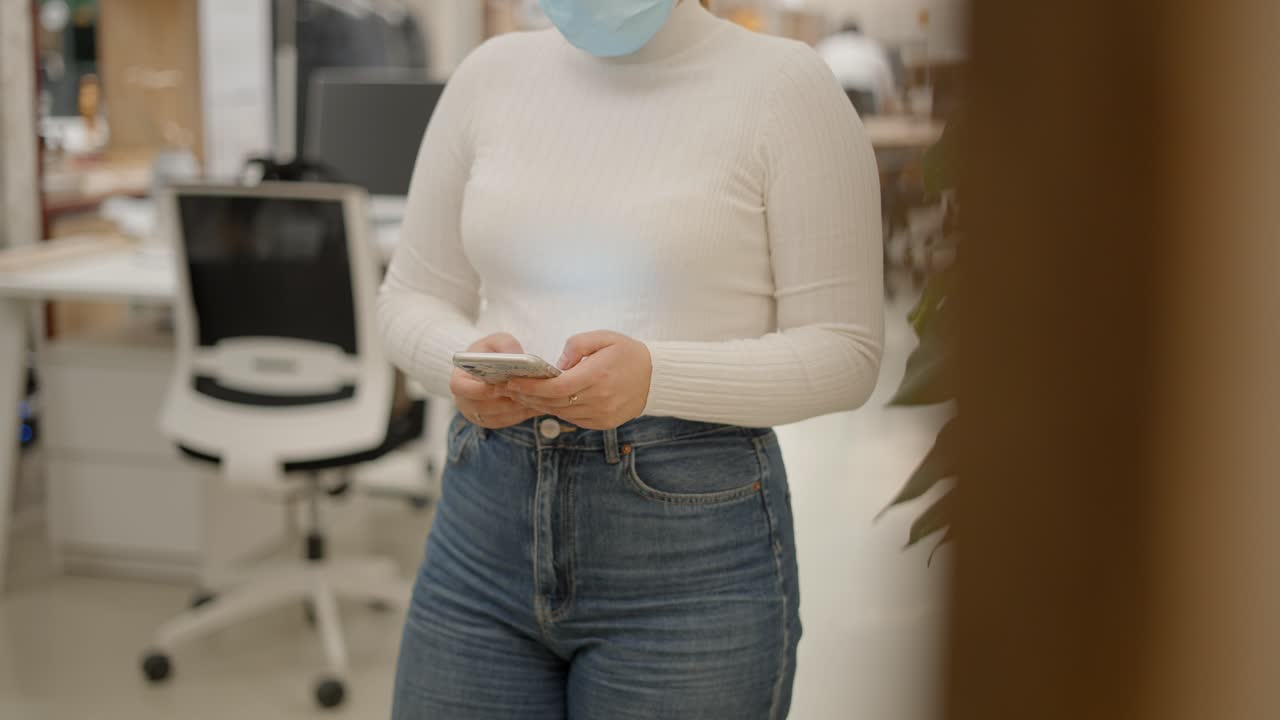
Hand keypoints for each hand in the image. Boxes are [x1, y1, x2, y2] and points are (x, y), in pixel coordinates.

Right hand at [451, 333, 539, 428]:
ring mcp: (478, 414)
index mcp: (460, 379)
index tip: (498, 386)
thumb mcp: (497, 341)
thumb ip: (505, 345)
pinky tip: (538, 403)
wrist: (493, 366)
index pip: (460, 388)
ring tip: (536, 397)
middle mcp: (465, 401)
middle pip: (482, 407)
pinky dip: (523, 413)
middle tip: (525, 393)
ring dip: (518, 408)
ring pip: (499, 416)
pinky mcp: (494, 421)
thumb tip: (517, 356)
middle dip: (505, 400)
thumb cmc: (492, 352)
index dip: (478, 389)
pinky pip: (509, 421)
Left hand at [505, 331, 652, 430]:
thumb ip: (575, 347)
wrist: (656, 376)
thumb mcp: (603, 337)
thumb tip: (556, 366)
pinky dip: (559, 411)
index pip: (556, 387)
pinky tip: (548, 402)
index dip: (531, 387)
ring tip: (525, 395)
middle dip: (530, 396)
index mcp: (597, 375)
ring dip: (541, 405)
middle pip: (555, 403)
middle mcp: (599, 398)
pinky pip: (574, 420)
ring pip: (562, 413)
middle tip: (511, 389)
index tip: (513, 382)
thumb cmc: (627, 353)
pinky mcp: (604, 423)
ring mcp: (602, 414)